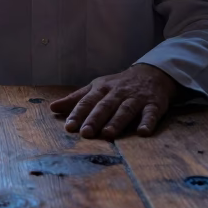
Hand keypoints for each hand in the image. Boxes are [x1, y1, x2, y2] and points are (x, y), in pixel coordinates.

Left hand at [49, 63, 178, 139]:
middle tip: (86, 133)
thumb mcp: (96, 88)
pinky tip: (143, 132)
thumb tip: (53, 108)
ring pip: (125, 110)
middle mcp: (118, 93)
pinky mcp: (154, 104)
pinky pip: (151, 113)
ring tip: (108, 134)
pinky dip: (148, 122)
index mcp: (102, 89)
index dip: (78, 114)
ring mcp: (136, 98)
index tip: (69, 127)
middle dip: (95, 119)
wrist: (151, 74)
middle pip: (105, 106)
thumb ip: (76, 99)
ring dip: (117, 122)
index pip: (88, 101)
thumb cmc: (118, 85)